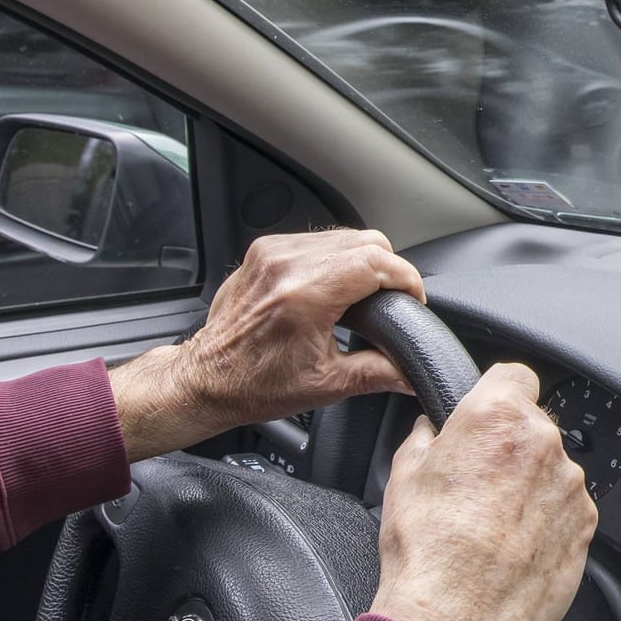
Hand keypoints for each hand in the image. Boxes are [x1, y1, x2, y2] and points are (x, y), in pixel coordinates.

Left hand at [108, 229, 423, 460]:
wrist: (206, 379)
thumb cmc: (253, 384)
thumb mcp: (326, 384)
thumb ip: (378, 374)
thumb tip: (412, 373)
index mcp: (305, 294)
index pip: (376, 262)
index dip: (407, 279)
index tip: (415, 299)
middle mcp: (287, 264)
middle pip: (365, 241)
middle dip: (390, 269)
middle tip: (396, 300)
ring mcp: (272, 253)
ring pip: (343, 236)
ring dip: (365, 260)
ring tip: (369, 294)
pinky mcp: (263, 251)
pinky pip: (316, 240)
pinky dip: (336, 258)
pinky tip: (337, 286)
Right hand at [369, 364, 599, 620]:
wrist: (455, 620)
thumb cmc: (428, 551)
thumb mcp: (402, 476)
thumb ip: (425, 440)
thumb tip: (429, 433)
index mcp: (497, 417)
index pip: (513, 375)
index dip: (496, 394)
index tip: (485, 415)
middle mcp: (544, 444)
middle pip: (533, 428)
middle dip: (508, 449)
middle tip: (474, 485)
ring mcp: (571, 488)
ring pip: (551, 473)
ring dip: (529, 490)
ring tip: (490, 528)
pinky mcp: (586, 529)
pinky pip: (566, 512)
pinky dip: (545, 525)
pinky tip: (511, 551)